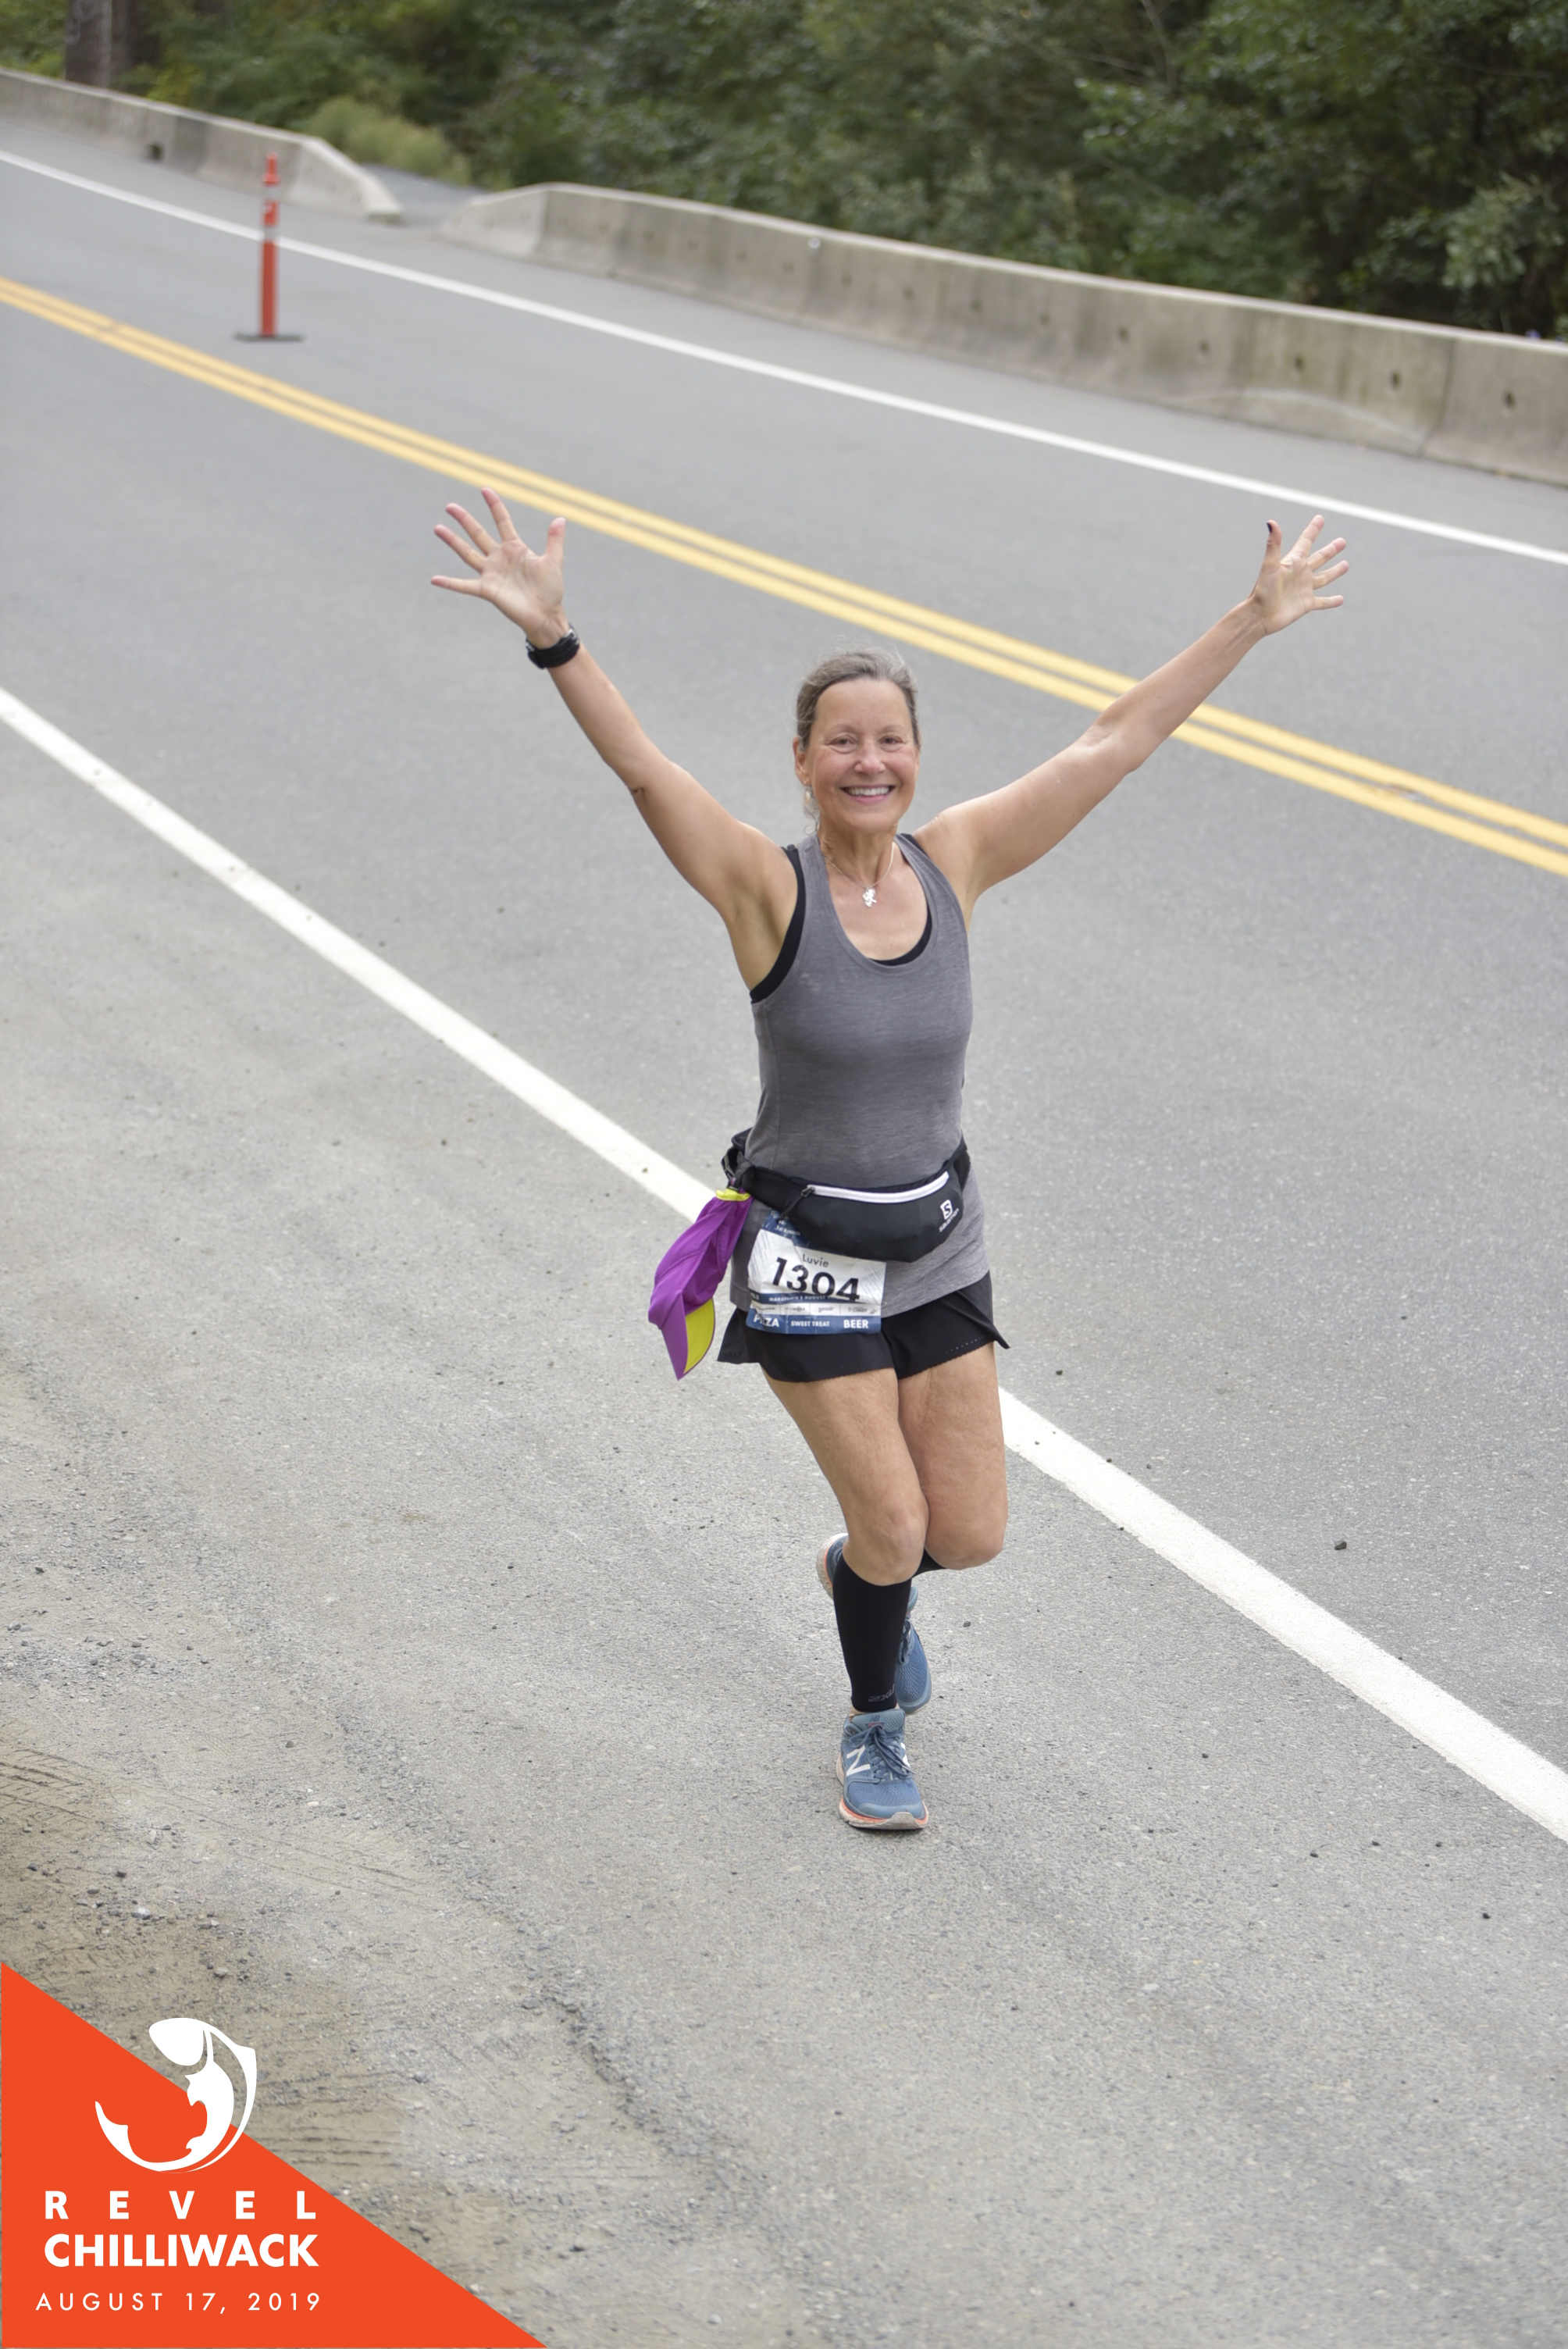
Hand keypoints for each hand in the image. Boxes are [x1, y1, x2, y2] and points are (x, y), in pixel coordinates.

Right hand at [431, 489, 567, 641]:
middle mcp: (499, 558)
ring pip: (467, 553)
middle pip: (478, 533)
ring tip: (438, 528)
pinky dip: (450, 583)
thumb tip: (560, 518)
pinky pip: (464, 586)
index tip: (485, 489)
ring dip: (452, 541)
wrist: (546, 615)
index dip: (494, 505)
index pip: (502, 521)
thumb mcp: (553, 561)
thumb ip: (554, 540)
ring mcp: (491, 573)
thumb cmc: (551, 590)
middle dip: (464, 519)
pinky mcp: (487, 590)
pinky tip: (434, 579)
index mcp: (515, 548)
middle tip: (450, 506)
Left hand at [1248, 515, 1348, 634]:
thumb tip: (1271, 522)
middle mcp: (1300, 573)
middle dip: (1331, 550)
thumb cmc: (1262, 589)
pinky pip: (1323, 602)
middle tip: (1342, 541)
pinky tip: (1341, 599)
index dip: (1313, 530)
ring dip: (1335, 571)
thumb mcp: (1270, 565)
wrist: (1259, 615)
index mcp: (1293, 562)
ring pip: (1324, 578)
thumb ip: (1273, 544)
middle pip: (1319, 558)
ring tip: (1346, 565)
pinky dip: (1332, 601)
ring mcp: (1304, 589)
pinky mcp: (1306, 604)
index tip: (1320, 518)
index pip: (1305, 541)